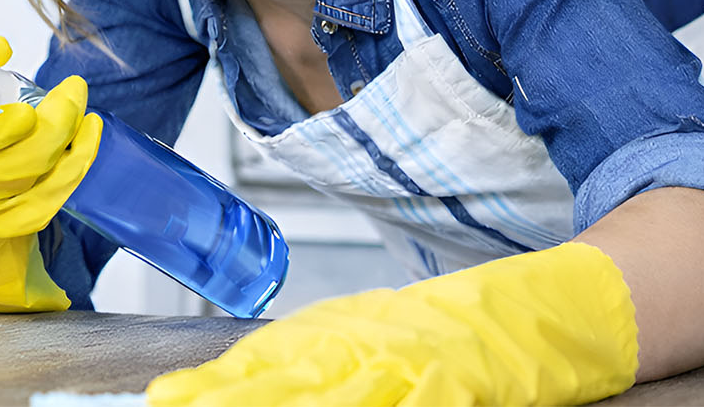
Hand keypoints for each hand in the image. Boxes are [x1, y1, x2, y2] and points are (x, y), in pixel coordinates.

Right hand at [0, 31, 102, 311]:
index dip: (0, 120)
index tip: (23, 96)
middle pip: (15, 155)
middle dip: (56, 118)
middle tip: (73, 89)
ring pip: (37, 172)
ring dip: (69, 133)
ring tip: (78, 105)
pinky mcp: (8, 224)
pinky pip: (52, 194)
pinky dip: (77, 159)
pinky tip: (88, 133)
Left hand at [147, 242, 639, 405]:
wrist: (543, 306)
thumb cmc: (449, 337)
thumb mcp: (366, 344)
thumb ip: (308, 369)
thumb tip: (235, 390)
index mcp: (335, 333)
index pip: (257, 363)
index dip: (210, 385)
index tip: (161, 401)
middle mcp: (362, 341)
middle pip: (283, 381)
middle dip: (230, 402)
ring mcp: (410, 358)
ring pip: (338, 396)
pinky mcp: (461, 377)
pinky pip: (419, 402)